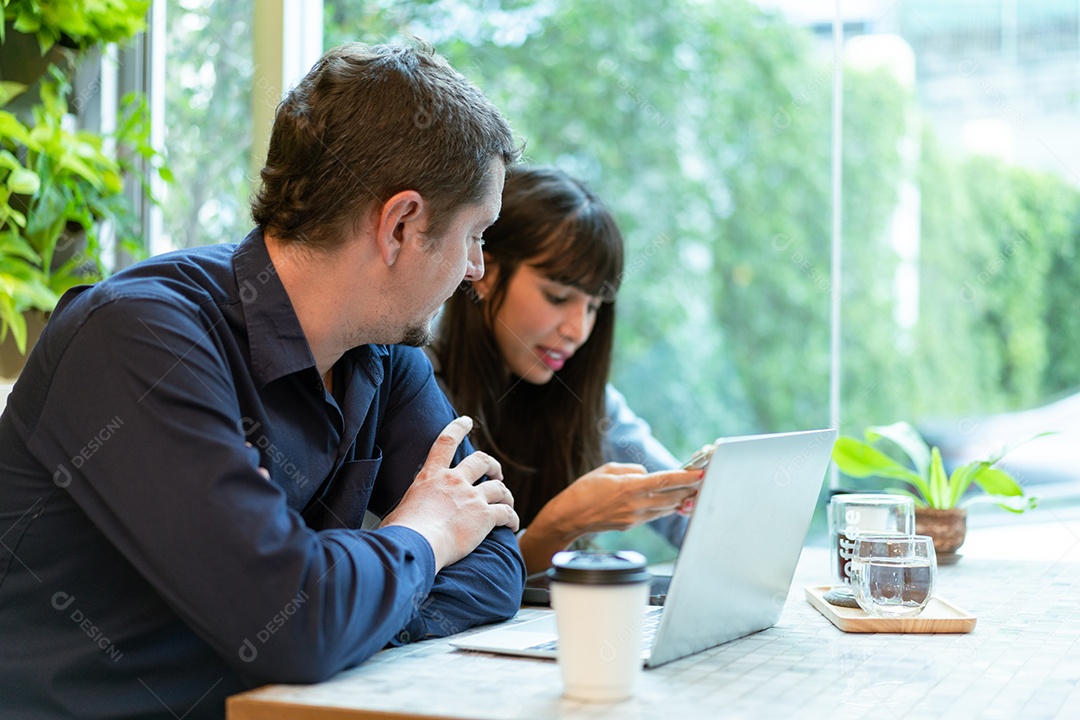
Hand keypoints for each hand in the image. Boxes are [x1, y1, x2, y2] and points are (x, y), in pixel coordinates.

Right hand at [380, 416, 518, 572]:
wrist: (418, 544)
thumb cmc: (403, 533)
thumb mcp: (400, 510)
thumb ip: (409, 508)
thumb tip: (401, 518)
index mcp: (431, 476)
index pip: (445, 443)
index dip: (458, 428)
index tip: (467, 422)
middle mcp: (454, 481)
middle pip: (482, 461)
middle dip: (493, 466)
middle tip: (497, 474)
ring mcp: (471, 497)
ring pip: (499, 488)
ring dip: (506, 495)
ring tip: (507, 503)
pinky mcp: (485, 515)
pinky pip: (507, 512)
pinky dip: (512, 518)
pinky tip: (512, 525)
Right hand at [539, 462, 701, 539]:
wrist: (570, 517)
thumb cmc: (584, 490)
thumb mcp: (608, 469)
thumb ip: (632, 470)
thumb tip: (647, 475)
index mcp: (629, 486)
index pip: (665, 481)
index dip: (686, 477)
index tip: (700, 473)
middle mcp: (635, 504)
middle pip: (672, 498)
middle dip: (689, 490)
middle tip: (701, 482)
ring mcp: (635, 517)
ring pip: (665, 509)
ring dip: (678, 500)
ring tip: (689, 491)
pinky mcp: (632, 525)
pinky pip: (653, 515)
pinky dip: (663, 507)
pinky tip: (667, 501)